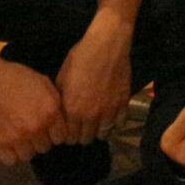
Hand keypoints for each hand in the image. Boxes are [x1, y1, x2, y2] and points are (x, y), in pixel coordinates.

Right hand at [0, 52, 66, 164]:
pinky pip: (10, 160)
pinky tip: (9, 142)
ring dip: (26, 148)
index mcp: (50, 110)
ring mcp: (17, 136)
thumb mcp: (43, 83)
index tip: (48, 130)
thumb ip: (55, 103)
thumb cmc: (15, 77)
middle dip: (40, 139)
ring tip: (20, 135)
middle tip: (31, 130)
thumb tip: (61, 120)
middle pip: (45, 147)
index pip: (61, 137)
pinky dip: (10, 154)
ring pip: (28, 155)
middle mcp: (36, 126)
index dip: (55, 133)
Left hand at [53, 13, 136, 143]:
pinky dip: (115, 123)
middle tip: (82, 127)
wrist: (106, 44)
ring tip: (97, 124)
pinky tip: (111, 117)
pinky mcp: (123, 103)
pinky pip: (120, 123)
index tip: (69, 130)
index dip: (68, 135)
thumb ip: (61, 99)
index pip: (69, 137)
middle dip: (81, 135)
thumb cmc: (81, 57)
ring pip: (103, 134)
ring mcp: (109, 110)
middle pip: (85, 139)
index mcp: (73, 110)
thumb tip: (60, 111)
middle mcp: (91, 115)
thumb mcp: (63, 77)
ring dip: (98, 131)